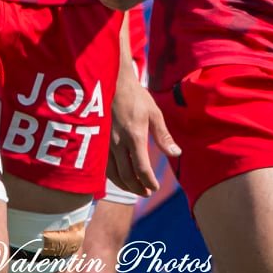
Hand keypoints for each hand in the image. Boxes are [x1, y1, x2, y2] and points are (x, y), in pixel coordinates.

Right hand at [108, 58, 176, 198]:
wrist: (111, 80)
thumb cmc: (135, 96)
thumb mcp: (154, 113)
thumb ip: (164, 136)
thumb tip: (176, 154)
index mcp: (134, 136)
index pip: (142, 169)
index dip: (149, 182)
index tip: (155, 188)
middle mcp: (118, 143)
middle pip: (127, 176)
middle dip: (138, 188)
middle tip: (147, 192)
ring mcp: (104, 142)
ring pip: (112, 174)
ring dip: (125, 185)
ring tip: (135, 188)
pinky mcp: (96, 140)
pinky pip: (103, 165)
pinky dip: (112, 176)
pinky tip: (119, 176)